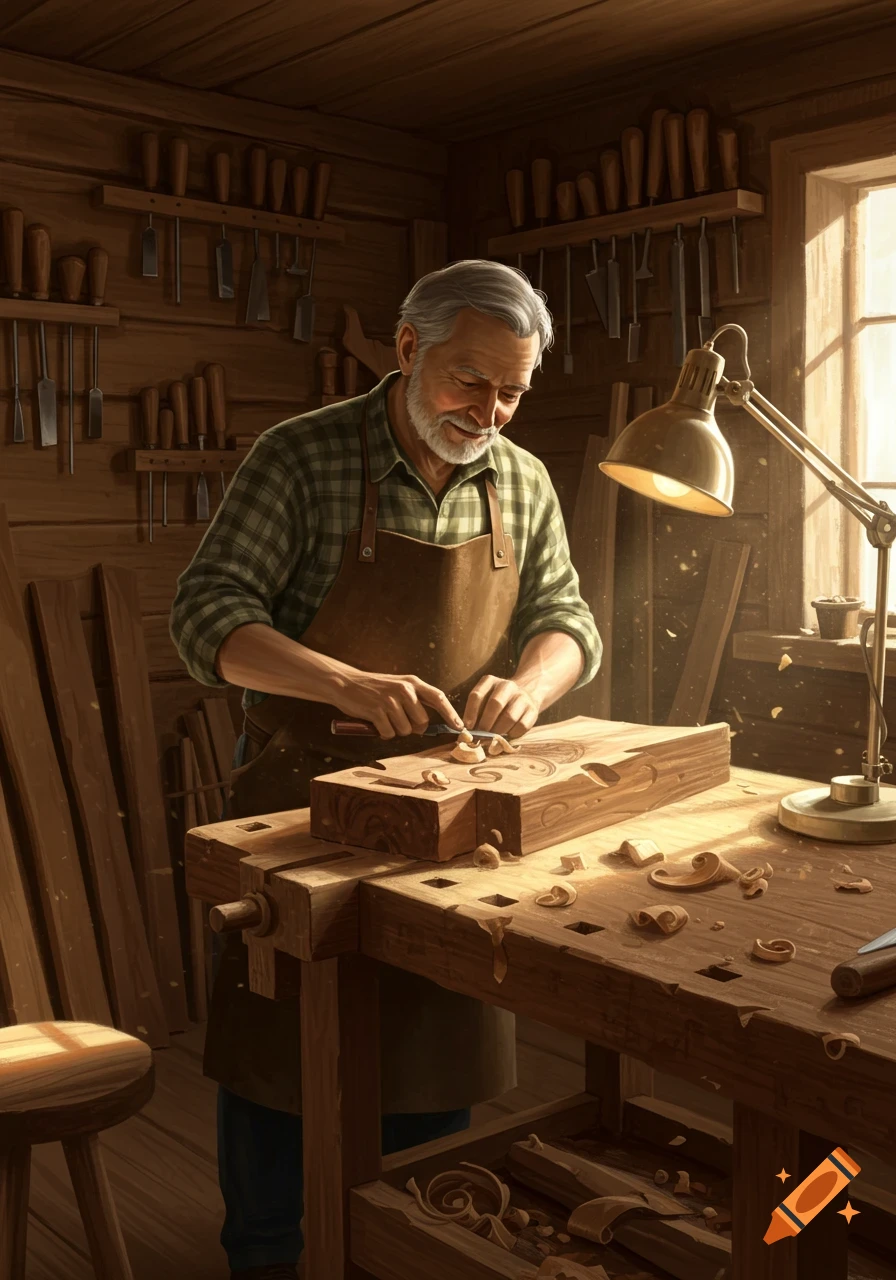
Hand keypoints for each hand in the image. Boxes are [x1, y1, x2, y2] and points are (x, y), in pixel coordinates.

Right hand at [332, 669, 463, 739]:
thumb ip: (414, 701)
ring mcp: (391, 700)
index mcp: (412, 682)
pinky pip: (390, 733)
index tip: (460, 726)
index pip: (438, 697)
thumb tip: (425, 727)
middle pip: (422, 721)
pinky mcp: (377, 711)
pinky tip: (375, 723)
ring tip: (384, 719)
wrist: (346, 683)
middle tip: (398, 721)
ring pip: (406, 730)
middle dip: (413, 728)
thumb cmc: (373, 688)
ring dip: (395, 730)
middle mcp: (405, 690)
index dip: (451, 713)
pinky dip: (383, 733)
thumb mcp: (398, 687)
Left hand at [463, 675, 539, 738]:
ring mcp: (522, 697)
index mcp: (490, 681)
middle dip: (485, 723)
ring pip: (509, 716)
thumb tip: (468, 733)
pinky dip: (512, 734)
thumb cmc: (499, 702)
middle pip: (495, 704)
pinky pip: (522, 725)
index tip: (468, 727)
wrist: (527, 692)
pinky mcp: (533, 710)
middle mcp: (507, 686)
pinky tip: (506, 738)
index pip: (477, 695)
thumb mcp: (485, 699)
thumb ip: (477, 713)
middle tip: (480, 736)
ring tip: (492, 740)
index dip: (471, 712)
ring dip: (498, 731)